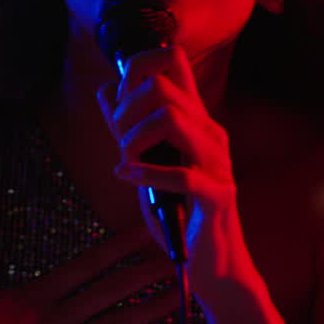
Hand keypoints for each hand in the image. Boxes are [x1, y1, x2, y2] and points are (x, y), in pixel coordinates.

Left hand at [96, 45, 257, 298]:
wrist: (211, 261)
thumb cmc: (179, 211)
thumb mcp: (148, 162)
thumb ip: (128, 128)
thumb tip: (105, 90)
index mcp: (195, 120)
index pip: (174, 62)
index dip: (138, 67)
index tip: (120, 101)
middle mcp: (210, 132)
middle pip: (162, 86)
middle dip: (126, 110)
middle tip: (120, 143)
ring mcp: (218, 162)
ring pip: (171, 119)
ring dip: (134, 139)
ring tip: (125, 162)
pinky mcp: (218, 195)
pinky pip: (182, 175)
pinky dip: (146, 174)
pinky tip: (129, 178)